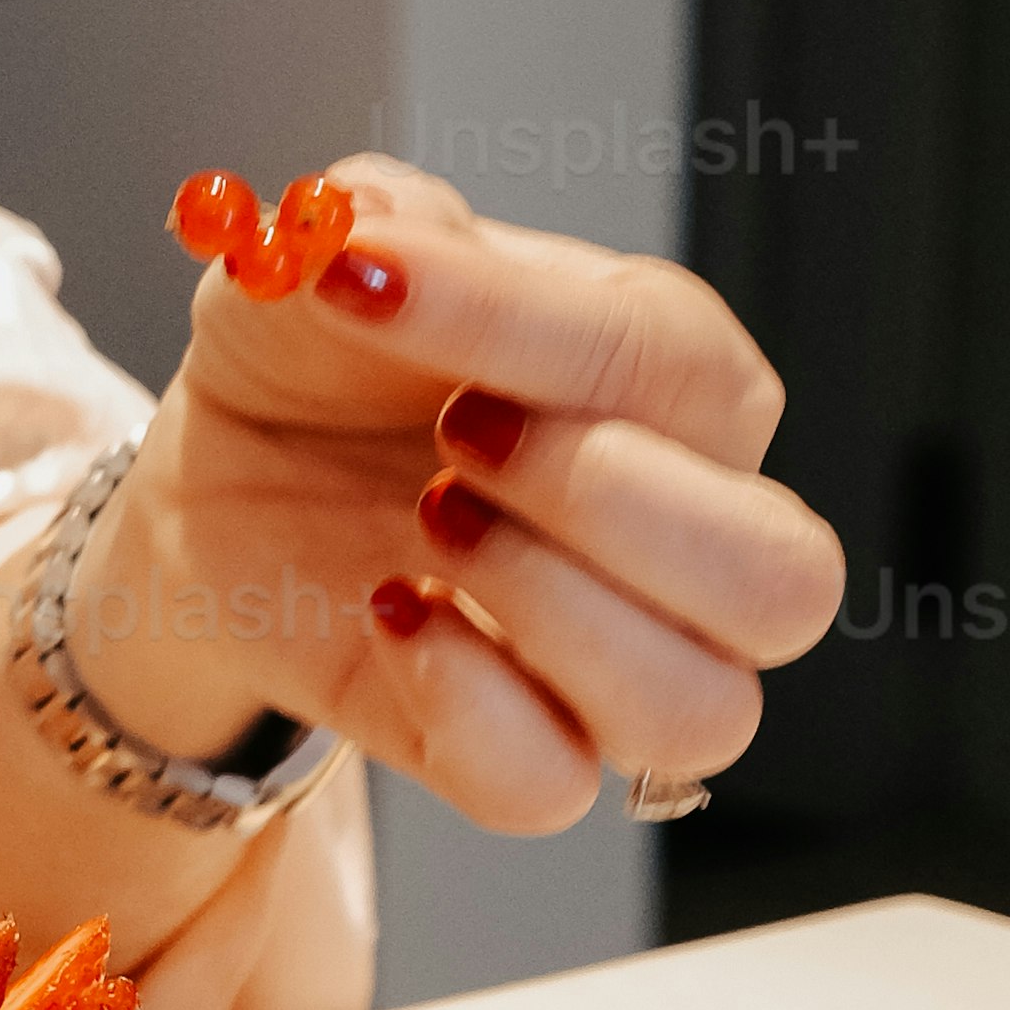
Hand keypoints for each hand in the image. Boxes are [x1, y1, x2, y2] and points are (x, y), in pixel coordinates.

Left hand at [82, 153, 845, 831]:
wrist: (224, 474)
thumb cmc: (324, 357)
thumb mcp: (330, 258)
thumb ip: (371, 223)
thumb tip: (374, 233)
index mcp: (677, 381)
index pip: (681, 366)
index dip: (521, 326)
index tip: (368, 280)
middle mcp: (690, 536)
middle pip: (785, 578)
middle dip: (605, 499)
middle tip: (455, 436)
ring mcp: (617, 663)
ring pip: (701, 710)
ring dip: (550, 610)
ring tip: (427, 523)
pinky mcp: (518, 752)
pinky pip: (552, 786)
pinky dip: (466, 704)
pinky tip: (387, 612)